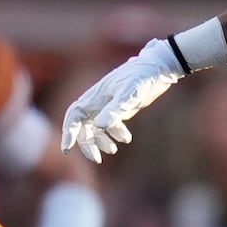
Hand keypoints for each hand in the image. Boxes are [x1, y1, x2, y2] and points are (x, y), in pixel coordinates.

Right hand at [60, 38, 183, 161]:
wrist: (159, 67)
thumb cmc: (142, 76)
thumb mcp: (130, 94)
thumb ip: (115, 110)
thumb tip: (98, 126)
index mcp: (94, 97)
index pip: (74, 116)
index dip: (69, 133)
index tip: (68, 150)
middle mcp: (97, 101)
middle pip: (84, 126)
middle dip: (87, 143)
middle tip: (97, 159)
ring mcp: (108, 105)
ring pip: (96, 127)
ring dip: (101, 140)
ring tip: (113, 150)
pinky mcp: (120, 107)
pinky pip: (110, 124)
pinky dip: (114, 133)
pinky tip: (126, 139)